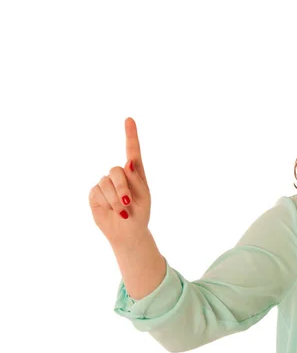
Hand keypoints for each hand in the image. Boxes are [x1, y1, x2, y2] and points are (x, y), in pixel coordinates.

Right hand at [89, 117, 151, 246]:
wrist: (127, 232)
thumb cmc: (139, 214)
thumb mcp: (144, 197)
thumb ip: (136, 180)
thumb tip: (128, 162)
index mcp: (135, 174)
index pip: (132, 151)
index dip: (131, 135)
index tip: (129, 119)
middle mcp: (120, 176)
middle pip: (117, 170)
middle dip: (123, 188)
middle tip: (127, 203)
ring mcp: (106, 183)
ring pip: (107, 183)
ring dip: (116, 199)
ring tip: (122, 211)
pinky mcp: (95, 193)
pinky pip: (98, 192)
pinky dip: (108, 203)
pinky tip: (113, 210)